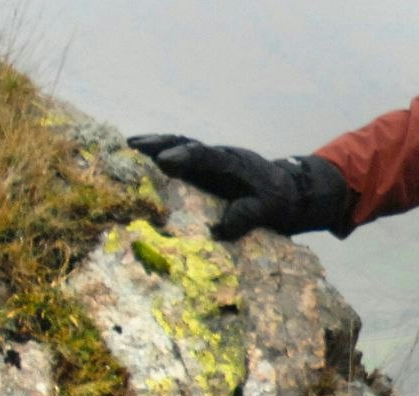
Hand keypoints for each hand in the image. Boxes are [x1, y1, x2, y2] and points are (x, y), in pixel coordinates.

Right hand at [126, 135, 349, 239]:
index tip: (164, 161)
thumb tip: (222, 230)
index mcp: (234, 164)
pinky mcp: (205, 168)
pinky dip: (160, 154)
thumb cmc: (278, 200)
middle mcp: (218, 157)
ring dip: (154, 146)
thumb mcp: (269, 210)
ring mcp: (210, 160)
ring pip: (180, 146)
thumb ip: (247, 216)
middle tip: (132, 146)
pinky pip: (180, 157)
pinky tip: (140, 157)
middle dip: (159, 144)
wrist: (290, 190)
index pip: (207, 157)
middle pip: (186, 144)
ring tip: (127, 147)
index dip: (186, 157)